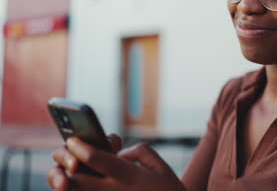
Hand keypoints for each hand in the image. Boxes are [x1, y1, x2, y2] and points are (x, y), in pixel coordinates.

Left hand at [48, 135, 185, 190]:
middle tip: (68, 156)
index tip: (73, 140)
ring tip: (70, 174)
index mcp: (130, 177)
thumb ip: (139, 152)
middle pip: (77, 179)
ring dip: (67, 183)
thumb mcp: (161, 167)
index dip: (80, 147)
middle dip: (66, 165)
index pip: (96, 158)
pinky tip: (77, 186)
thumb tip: (118, 154)